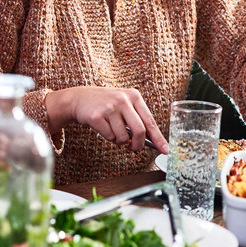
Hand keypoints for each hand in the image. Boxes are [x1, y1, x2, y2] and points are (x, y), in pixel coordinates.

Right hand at [44, 86, 167, 152]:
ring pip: (123, 137)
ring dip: (118, 140)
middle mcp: (123, 100)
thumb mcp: (124, 104)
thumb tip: (153, 140)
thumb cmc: (106, 104)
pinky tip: (102, 127)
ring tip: (112, 129)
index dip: (159, 138)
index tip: (165, 150)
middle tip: (134, 149)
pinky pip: (109, 137)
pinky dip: (108, 137)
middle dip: (138, 145)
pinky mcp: (97, 116)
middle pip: (139, 131)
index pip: (150, 121)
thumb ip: (137, 118)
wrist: (80, 98)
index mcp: (134, 96)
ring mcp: (109, 107)